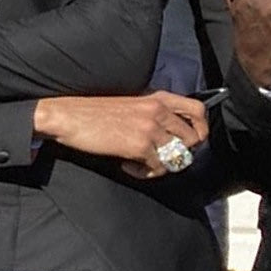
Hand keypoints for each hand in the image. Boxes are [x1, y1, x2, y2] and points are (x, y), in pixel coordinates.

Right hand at [32, 91, 207, 178]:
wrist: (69, 116)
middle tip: (160, 158)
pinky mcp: (139, 145)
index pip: (198, 109)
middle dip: (181, 154)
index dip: (201, 128)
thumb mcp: (132, 103)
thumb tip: (170, 134)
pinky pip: (157, 167)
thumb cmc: (95, 112)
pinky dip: (144, 172)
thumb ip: (153, 113)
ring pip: (178, 156)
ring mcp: (150, 128)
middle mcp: (158, 110)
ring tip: (142, 163)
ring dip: (162, 165)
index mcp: (157, 98)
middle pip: (193, 139)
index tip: (191, 141)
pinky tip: (127, 165)